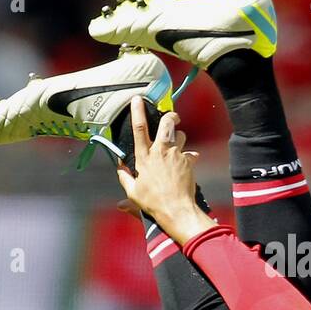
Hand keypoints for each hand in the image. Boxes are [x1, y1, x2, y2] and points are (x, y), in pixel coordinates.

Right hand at [115, 96, 213, 243]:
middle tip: (172, 116)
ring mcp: (176, 155)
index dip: (138, 111)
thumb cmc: (153, 202)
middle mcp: (160, 152)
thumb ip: (125, 178)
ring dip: (179, 138)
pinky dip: (188, 156)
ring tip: (177, 146)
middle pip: (166, 123)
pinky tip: (186, 163)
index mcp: (144, 157)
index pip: (139, 129)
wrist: (176, 209)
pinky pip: (190, 153)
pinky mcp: (188, 161)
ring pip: (180, 135)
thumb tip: (120, 170)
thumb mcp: (133, 192)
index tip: (137, 99)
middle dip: (170, 116)